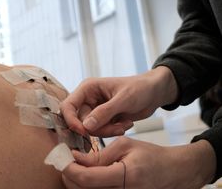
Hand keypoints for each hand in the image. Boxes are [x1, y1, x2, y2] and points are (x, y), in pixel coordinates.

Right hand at [60, 67, 177, 136]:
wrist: (154, 93)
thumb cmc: (140, 88)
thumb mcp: (124, 99)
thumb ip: (104, 112)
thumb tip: (85, 126)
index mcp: (88, 88)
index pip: (68, 106)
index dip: (72, 121)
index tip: (84, 131)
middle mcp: (88, 99)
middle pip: (80, 122)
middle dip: (99, 129)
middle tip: (117, 128)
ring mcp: (95, 111)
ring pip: (91, 130)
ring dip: (108, 131)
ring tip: (125, 125)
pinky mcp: (104, 120)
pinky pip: (101, 132)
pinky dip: (113, 132)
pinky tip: (126, 124)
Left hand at [62, 137, 215, 188]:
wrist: (172, 172)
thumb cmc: (151, 156)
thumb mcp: (125, 145)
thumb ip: (99, 154)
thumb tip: (75, 158)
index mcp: (125, 176)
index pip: (87, 178)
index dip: (70, 169)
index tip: (62, 158)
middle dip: (69, 177)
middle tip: (65, 162)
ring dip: (77, 183)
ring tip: (76, 168)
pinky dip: (88, 186)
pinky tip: (88, 176)